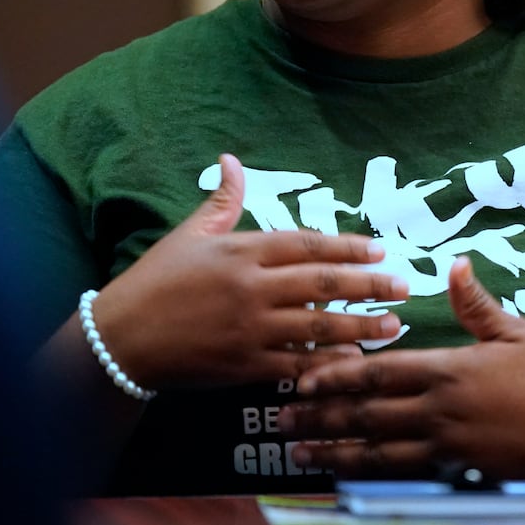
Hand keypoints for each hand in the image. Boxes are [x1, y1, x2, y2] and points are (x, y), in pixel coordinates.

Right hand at [93, 153, 407, 389]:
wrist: (121, 338)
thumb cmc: (155, 281)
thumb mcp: (188, 235)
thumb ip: (222, 202)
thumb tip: (232, 160)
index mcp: (241, 251)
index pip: (306, 245)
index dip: (346, 247)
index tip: (379, 250)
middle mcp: (251, 287)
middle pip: (322, 284)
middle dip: (368, 285)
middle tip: (403, 287)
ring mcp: (249, 328)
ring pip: (317, 326)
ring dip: (359, 326)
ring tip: (392, 326)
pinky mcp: (243, 364)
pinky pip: (295, 363)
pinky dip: (326, 363)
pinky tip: (353, 362)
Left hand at [279, 257, 524, 478]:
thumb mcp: (515, 333)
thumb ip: (476, 303)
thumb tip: (454, 264)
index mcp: (448, 370)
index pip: (380, 373)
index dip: (337, 376)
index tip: (302, 378)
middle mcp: (438, 410)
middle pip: (366, 414)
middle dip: (319, 415)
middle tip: (280, 416)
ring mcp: (444, 445)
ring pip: (375, 450)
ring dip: (332, 450)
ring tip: (297, 450)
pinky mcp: (454, 472)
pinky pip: (399, 474)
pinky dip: (364, 475)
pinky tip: (341, 475)